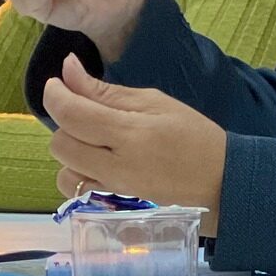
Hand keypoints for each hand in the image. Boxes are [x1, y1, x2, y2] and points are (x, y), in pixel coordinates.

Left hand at [44, 54, 226, 233]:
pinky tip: (99, 163)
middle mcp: (114, 167)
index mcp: (128, 134)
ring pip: (63, 171)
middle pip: (60, 144)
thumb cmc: (192, 135)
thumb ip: (105, 91)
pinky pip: (77, 191)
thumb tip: (67, 69)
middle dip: (65, 123)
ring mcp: (112, 191)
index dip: (55, 94)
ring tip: (95, 140)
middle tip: (86, 111)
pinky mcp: (113, 207)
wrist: (221, 183)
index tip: (59, 83)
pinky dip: (78, 174)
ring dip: (71, 151)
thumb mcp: (154, 102)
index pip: (70, 114)